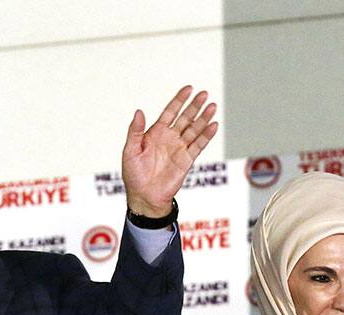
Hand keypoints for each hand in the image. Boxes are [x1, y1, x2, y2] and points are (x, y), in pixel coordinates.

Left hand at [122, 86, 217, 216]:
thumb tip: (139, 112)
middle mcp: (170, 138)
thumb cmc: (134, 174)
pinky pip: (198, 146)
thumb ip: (135, 131)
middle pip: (186, 118)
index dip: (179, 100)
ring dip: (204, 119)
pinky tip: (213, 125)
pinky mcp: (187, 160)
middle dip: (195, 106)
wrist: (144, 196)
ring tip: (212, 107)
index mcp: (156, 133)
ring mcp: (179, 149)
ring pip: (194, 130)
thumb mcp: (130, 150)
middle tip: (204, 94)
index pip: (170, 112)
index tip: (188, 89)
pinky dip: (206, 136)